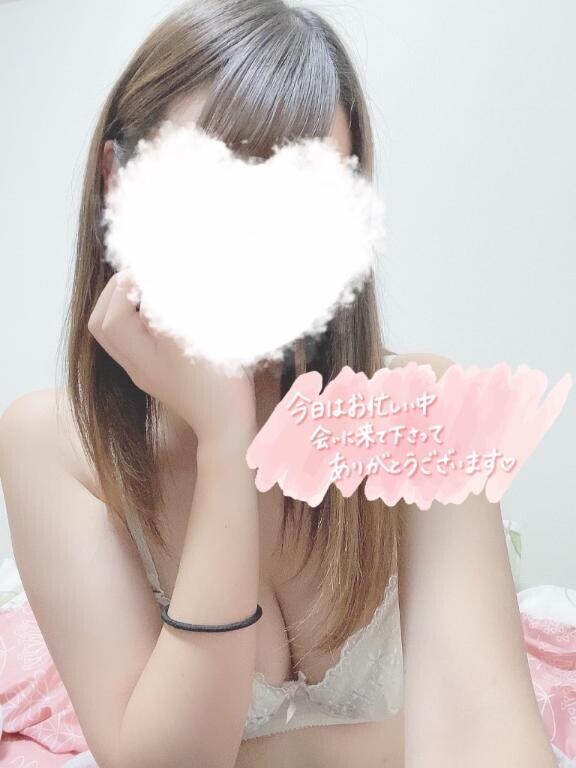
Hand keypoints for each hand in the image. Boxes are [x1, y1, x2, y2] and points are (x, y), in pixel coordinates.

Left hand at [87, 269, 256, 442]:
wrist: (227, 426)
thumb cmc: (217, 383)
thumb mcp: (195, 340)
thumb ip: (169, 310)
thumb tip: (153, 282)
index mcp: (141, 358)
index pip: (112, 317)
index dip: (127, 288)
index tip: (151, 274)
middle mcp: (135, 365)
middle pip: (102, 324)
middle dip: (117, 293)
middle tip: (142, 277)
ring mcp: (145, 371)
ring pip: (114, 332)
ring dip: (126, 305)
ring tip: (150, 291)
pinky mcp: (157, 374)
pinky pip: (132, 340)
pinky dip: (138, 319)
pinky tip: (163, 313)